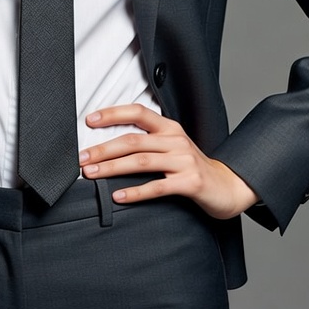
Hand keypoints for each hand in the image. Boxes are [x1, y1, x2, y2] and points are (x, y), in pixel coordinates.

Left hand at [79, 103, 258, 218]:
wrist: (227, 187)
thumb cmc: (191, 167)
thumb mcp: (172, 146)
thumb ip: (148, 141)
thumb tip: (109, 144)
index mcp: (169, 127)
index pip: (137, 112)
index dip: (112, 113)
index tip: (89, 120)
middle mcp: (175, 139)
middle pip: (133, 140)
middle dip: (103, 148)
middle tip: (81, 158)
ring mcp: (183, 160)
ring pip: (141, 161)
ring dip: (112, 168)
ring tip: (91, 174)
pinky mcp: (190, 182)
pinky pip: (157, 187)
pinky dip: (135, 192)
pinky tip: (118, 195)